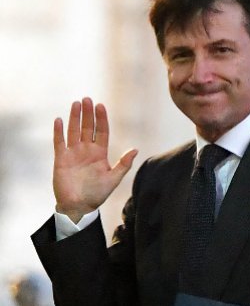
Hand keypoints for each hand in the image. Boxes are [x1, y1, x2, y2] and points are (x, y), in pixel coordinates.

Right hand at [52, 98, 137, 222]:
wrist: (79, 206)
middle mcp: (86, 150)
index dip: (101, 119)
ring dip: (74, 117)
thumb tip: (135, 149)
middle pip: (87, 127)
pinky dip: (58, 131)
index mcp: (99, 153)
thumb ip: (124, 164)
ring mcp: (73, 153)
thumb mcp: (113, 179)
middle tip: (87, 99)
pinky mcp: (61, 159)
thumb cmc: (97, 194)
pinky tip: (59, 120)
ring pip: (73, 131)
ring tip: (76, 103)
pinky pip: (59, 142)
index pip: (101, 132)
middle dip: (87, 113)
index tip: (101, 106)